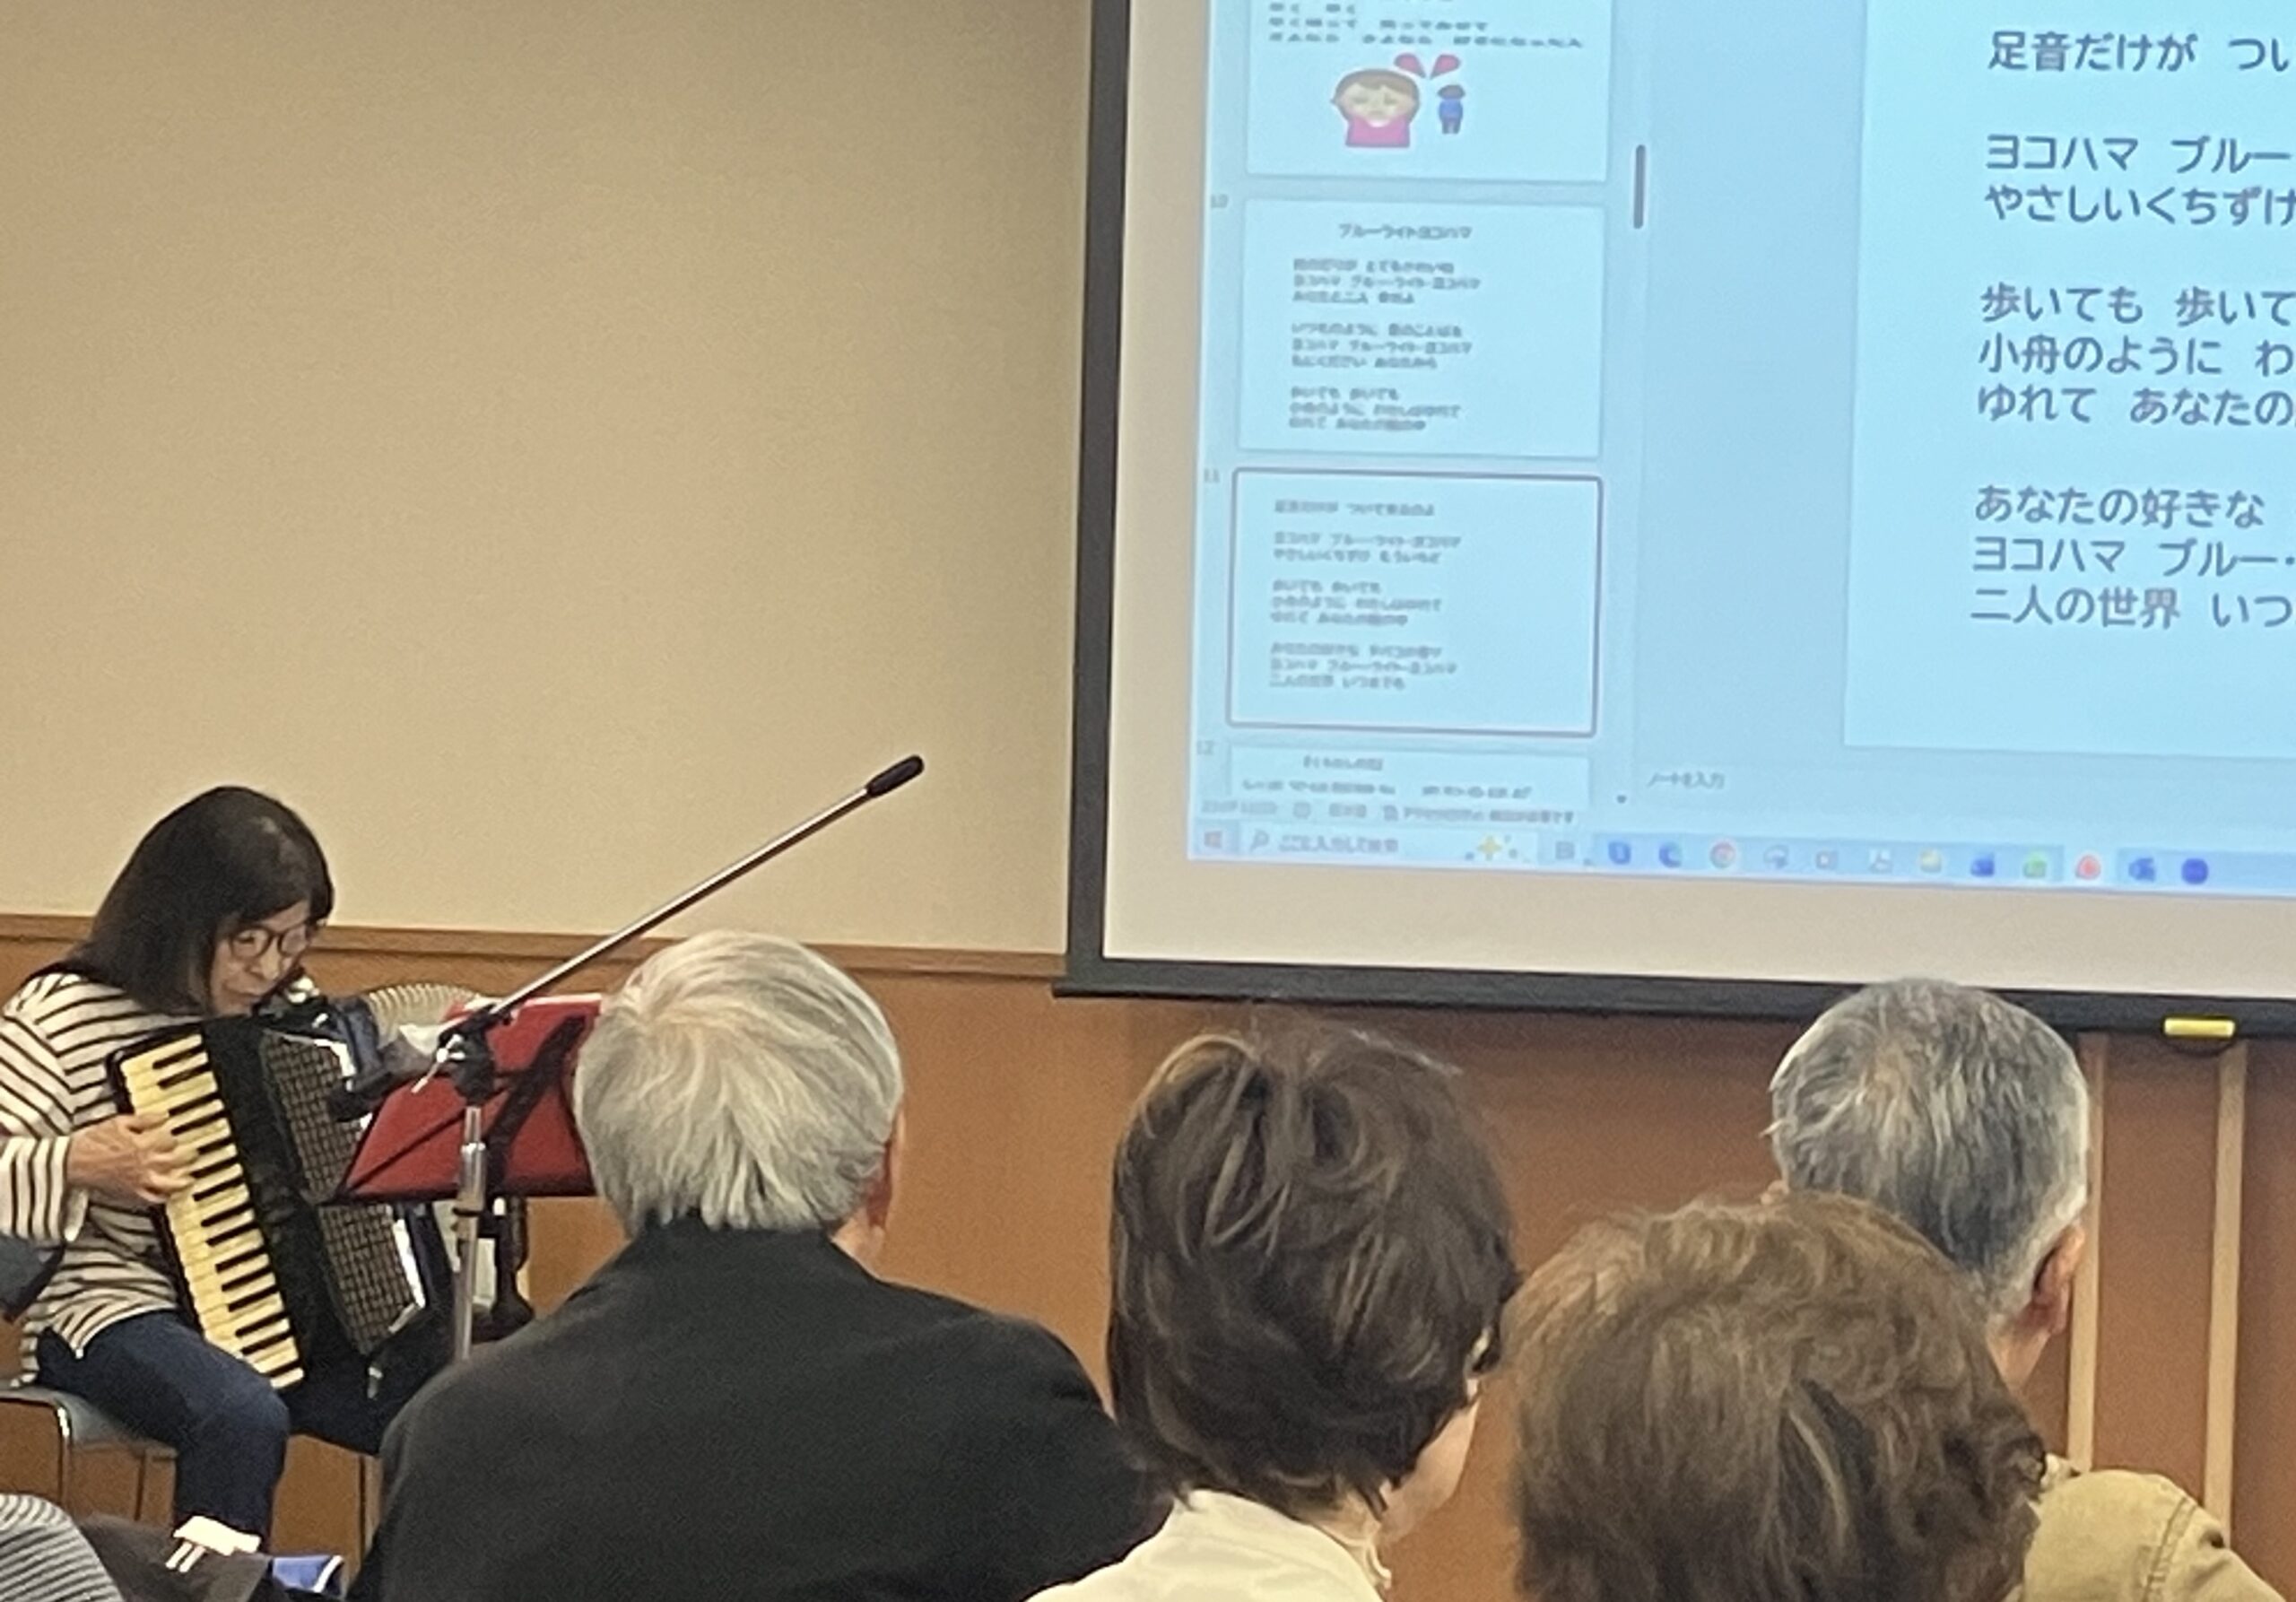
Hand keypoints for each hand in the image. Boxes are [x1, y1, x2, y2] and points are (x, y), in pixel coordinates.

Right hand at [65, 1113, 190, 1206]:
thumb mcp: (118, 1122)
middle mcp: (145, 1163)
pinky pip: (153, 1199)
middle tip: (193, 1154)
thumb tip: (164, 1116)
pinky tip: (170, 1195)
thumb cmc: (91, 1141)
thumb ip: (144, 1119)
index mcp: (143, 1144)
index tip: (173, 1137)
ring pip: (171, 1184)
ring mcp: (139, 1180)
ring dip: (184, 1180)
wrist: (71, 1162)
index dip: (174, 1137)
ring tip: (189, 1178)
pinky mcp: (131, 1194)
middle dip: (188, 1156)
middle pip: (178, 1160)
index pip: (171, 1140)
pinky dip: (164, 1198)